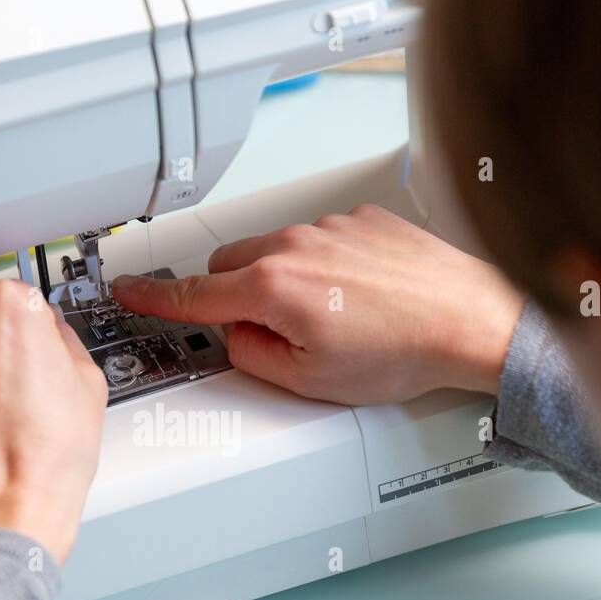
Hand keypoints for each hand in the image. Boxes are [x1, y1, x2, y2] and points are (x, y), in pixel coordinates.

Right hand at [111, 204, 522, 404]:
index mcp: (272, 288)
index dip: (154, 297)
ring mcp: (331, 226)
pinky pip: (321, 238)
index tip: (129, 291)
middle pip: (231, 266)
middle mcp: (295, 245)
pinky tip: (363, 296)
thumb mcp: (310, 381)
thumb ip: (254, 357)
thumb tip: (241, 339)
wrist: (471, 320)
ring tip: (337, 319)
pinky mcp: (363, 217)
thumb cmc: (405, 351)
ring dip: (286, 281)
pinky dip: (326, 265)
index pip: (194, 294)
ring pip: (277, 250)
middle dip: (238, 296)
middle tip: (276, 333)